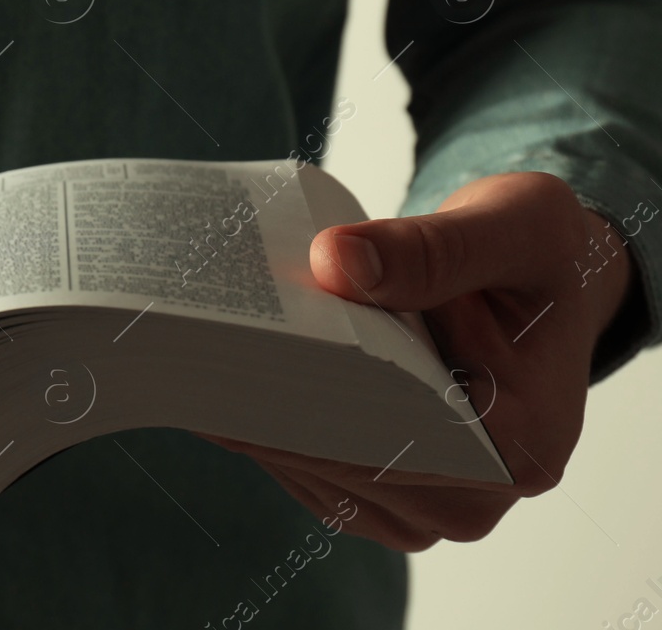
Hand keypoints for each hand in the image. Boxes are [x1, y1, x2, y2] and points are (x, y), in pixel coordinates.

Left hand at [200, 171, 635, 550]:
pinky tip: (216, 362)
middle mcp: (469, 497)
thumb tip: (336, 262)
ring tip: (192, 343)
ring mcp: (416, 502)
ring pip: (304, 466)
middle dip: (263, 398)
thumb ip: (434, 247)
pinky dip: (257, 414)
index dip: (308, 397)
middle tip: (191, 339)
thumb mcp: (515, 225)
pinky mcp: (373, 484)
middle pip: (336, 460)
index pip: (390, 441)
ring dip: (248, 408)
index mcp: (520, 448)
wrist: (537, 282)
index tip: (240, 348)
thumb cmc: (536, 257)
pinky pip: (297, 460)